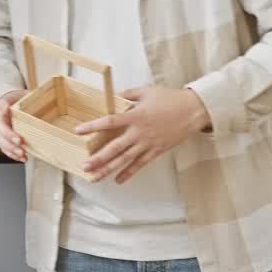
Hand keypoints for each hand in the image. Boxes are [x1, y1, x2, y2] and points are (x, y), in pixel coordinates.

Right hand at [0, 90, 28, 162]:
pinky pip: (6, 148)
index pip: (2, 119)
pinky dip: (13, 154)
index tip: (18, 138)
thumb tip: (44, 95)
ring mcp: (0, 130)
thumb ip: (30, 96)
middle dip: (10, 142)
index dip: (9, 131)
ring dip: (12, 151)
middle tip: (21, 146)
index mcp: (2, 108)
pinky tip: (22, 158)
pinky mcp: (4, 138)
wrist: (8, 101)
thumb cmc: (16, 98)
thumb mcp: (22, 94)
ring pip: (2, 142)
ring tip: (23, 155)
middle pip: (1, 134)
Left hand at [75, 86, 210, 182]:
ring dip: (109, 169)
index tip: (78, 131)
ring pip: (125, 160)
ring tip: (95, 177)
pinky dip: (129, 173)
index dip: (93, 126)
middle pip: (115, 148)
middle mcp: (139, 132)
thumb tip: (113, 96)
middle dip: (98, 158)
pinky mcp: (156, 151)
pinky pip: (140, 164)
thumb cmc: (170, 99)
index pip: (109, 122)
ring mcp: (148, 144)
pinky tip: (118, 180)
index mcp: (135, 116)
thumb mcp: (146, 91)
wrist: (193, 110)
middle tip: (84, 166)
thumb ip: (127, 94)